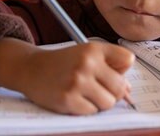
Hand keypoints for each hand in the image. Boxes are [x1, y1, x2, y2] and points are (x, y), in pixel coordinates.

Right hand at [0, 39, 134, 114]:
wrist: (31, 68)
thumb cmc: (64, 63)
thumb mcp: (86, 54)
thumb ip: (110, 66)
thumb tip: (128, 91)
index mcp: (94, 49)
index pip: (128, 60)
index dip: (122, 70)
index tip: (113, 74)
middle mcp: (87, 63)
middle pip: (120, 87)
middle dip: (112, 92)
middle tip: (98, 89)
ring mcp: (77, 82)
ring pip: (108, 103)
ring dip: (99, 102)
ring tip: (86, 94)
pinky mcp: (68, 99)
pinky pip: (91, 112)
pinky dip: (85, 109)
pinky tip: (74, 99)